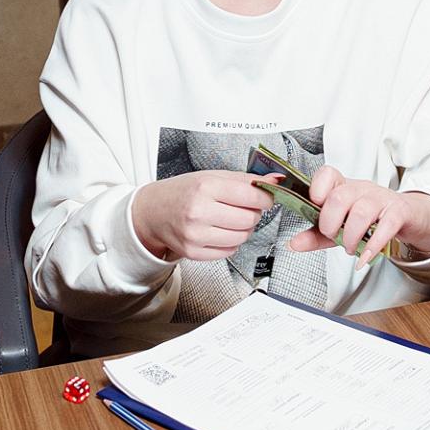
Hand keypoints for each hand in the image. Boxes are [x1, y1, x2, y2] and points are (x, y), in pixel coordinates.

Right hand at [130, 170, 274, 260]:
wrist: (153, 212)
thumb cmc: (183, 192)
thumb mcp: (211, 177)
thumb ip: (245, 180)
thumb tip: (275, 180)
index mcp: (205, 187)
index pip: (252, 196)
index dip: (265, 197)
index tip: (265, 197)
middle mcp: (199, 212)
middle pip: (250, 219)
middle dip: (254, 213)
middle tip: (245, 208)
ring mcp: (195, 235)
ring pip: (242, 237)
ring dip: (244, 229)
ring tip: (231, 219)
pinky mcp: (194, 252)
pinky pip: (230, 251)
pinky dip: (231, 242)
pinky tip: (221, 231)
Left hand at [288, 167, 429, 266]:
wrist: (409, 216)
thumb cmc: (372, 217)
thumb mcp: (341, 225)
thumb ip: (317, 234)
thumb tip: (294, 243)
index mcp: (344, 187)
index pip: (327, 175)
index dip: (317, 188)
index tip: (314, 204)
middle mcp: (362, 189)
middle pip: (340, 197)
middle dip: (331, 223)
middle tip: (333, 236)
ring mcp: (381, 198)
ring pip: (361, 212)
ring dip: (351, 237)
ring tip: (349, 248)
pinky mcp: (399, 211)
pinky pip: (386, 226)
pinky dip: (372, 246)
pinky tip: (364, 257)